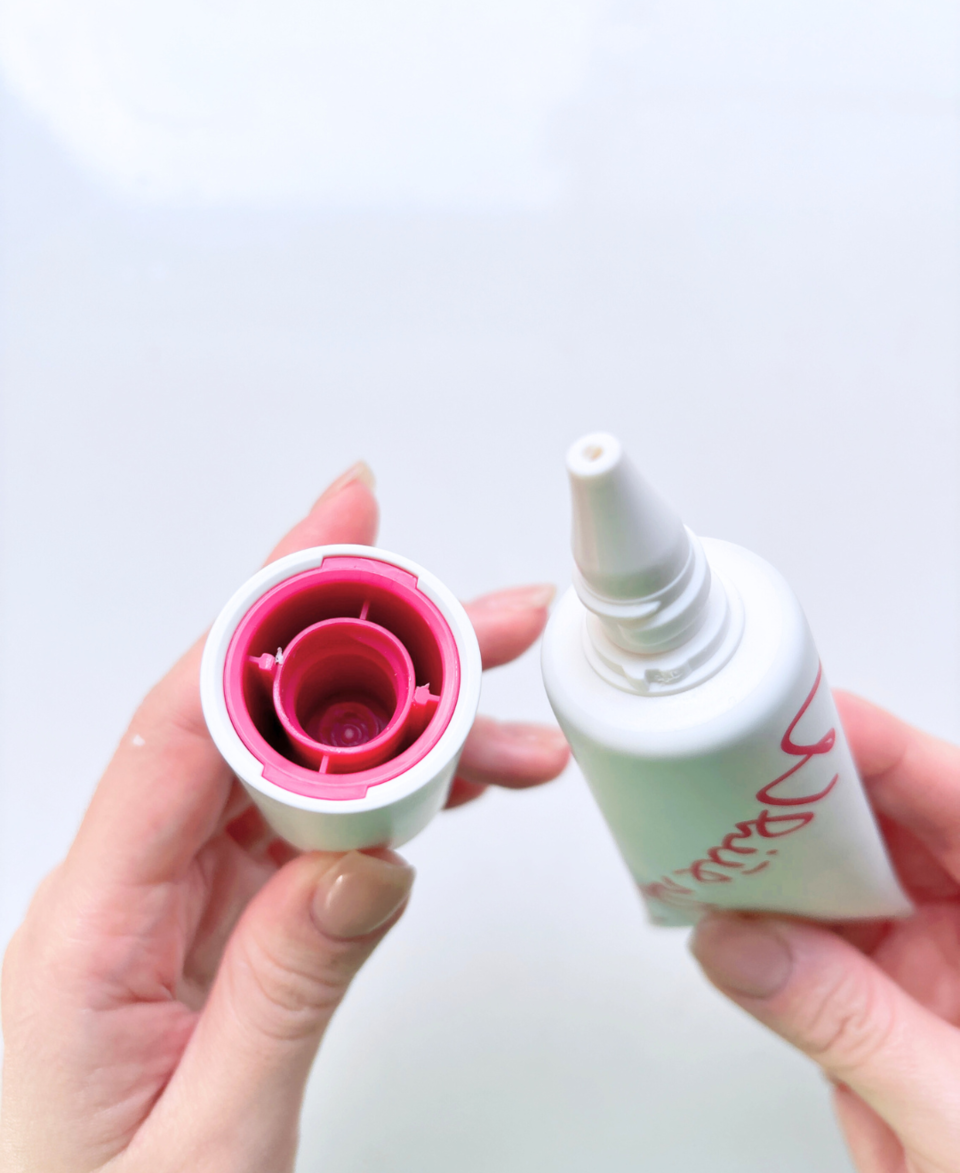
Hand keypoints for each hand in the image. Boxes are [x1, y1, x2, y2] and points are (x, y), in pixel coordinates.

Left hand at [0, 463, 569, 1172]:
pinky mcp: (212, 926)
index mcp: (91, 924)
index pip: (190, 725)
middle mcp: (126, 889)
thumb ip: (287, 990)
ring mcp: (172, 904)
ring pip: (299, 776)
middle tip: (484, 623)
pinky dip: (385, 807)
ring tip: (508, 735)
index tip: (344, 540)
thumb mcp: (206, 1145)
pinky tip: (451, 792)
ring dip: (408, 743)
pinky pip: (305, 835)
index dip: (272, 611)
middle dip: (378, 656)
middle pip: (259, 726)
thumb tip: (375, 861)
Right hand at [691, 691, 959, 1171]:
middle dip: (815, 797)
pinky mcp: (887, 1004)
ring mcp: (935, 967)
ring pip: (847, 877)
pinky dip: (768, 926)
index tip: (808, 725)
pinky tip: (729, 911)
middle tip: (737, 776)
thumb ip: (852, 1028)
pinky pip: (817, 941)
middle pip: (896, 826)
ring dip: (782, 863)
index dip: (887, 752)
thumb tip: (742, 944)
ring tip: (718, 840)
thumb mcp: (959, 1118)